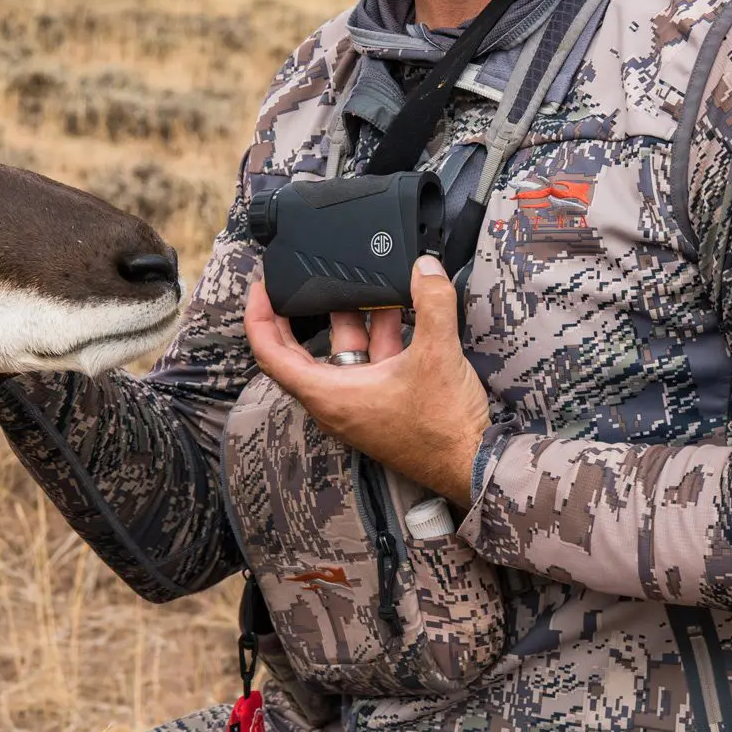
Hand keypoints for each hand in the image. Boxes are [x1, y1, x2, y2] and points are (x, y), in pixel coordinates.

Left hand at [245, 255, 490, 508]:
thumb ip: (432, 303)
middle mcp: (336, 402)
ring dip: (352, 318)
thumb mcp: (438, 354)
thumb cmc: (443, 428)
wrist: (472, 464)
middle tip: (294, 280)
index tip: (261, 289)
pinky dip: (377, 336)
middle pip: (300, 351)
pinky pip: (367, 362)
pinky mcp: (380, 403)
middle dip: (299, 313)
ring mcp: (358, 403)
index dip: (258, 318)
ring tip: (364, 284)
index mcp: (330, 395)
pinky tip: (400, 311)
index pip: (271, 356)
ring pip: (342, 353)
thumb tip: (424, 267)